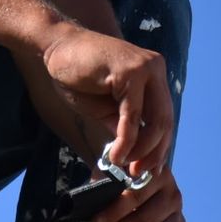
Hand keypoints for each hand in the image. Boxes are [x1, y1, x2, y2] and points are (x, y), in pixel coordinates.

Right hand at [40, 22, 174, 176]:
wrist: (55, 46)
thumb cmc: (77, 75)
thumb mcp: (105, 108)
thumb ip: (123, 127)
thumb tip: (134, 157)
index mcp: (152, 77)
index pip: (164, 118)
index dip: (158, 148)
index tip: (147, 171)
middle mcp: (154, 70)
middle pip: (165, 122)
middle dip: (153, 153)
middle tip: (137, 175)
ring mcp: (145, 69)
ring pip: (154, 121)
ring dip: (140, 150)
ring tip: (124, 167)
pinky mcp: (130, 72)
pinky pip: (133, 115)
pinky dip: (126, 140)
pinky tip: (115, 155)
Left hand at [86, 163, 205, 221]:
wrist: (134, 172)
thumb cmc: (119, 174)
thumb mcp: (110, 171)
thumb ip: (104, 182)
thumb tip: (93, 198)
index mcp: (155, 172)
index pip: (134, 198)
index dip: (112, 214)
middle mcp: (172, 191)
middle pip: (145, 221)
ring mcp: (179, 211)